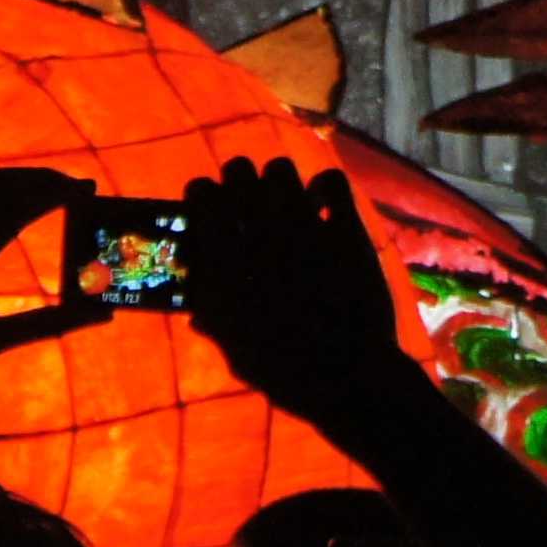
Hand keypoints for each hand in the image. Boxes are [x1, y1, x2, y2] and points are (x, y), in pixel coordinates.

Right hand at [180, 156, 424, 444]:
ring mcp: (304, 231)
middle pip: (238, 169)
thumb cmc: (285, 374)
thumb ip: (215, 321)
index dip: (202, 194)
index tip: (209, 205)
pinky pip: (330, 181)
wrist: (349, 379)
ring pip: (280, 168)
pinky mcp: (345, 231)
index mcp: (224, 265)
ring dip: (279, 181)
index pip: (200, 195)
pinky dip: (325, 188)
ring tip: (285, 203)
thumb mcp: (237, 351)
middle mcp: (259, 238)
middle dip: (239, 179)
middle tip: (248, 200)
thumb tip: (196, 310)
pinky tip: (322, 207)